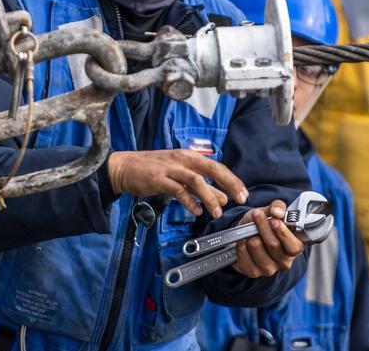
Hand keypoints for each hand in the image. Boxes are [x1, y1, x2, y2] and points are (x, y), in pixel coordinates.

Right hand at [107, 149, 247, 217]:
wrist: (125, 167)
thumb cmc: (153, 170)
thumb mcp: (180, 176)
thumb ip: (202, 187)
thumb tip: (223, 197)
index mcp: (190, 156)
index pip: (217, 166)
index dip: (232, 179)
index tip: (243, 193)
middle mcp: (183, 159)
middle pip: (212, 169)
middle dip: (229, 184)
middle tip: (240, 198)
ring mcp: (171, 168)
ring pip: (196, 181)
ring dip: (209, 197)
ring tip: (217, 212)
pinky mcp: (159, 179)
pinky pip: (178, 190)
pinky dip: (189, 202)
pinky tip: (197, 211)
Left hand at [231, 203, 304, 277]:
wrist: (244, 235)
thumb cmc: (262, 225)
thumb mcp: (270, 212)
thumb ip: (278, 207)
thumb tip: (277, 211)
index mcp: (294, 248)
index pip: (294, 246)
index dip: (284, 234)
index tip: (274, 221)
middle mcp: (284, 262)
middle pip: (273, 245)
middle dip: (262, 226)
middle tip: (256, 214)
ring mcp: (269, 269)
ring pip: (256, 247)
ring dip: (250, 234)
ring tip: (250, 229)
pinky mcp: (253, 272)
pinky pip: (243, 253)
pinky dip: (241, 243)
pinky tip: (243, 240)